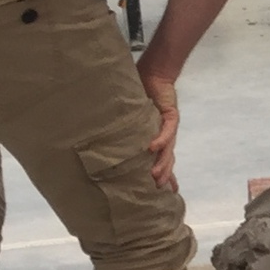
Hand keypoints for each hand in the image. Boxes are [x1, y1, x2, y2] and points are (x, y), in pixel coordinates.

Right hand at [134, 61, 181, 191]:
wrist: (156, 74)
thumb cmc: (141, 96)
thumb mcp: (132, 119)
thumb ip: (122, 130)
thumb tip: (99, 141)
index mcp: (156, 139)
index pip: (161, 161)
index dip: (163, 177)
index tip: (163, 195)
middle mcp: (164, 136)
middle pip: (166, 160)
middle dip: (163, 176)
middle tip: (157, 191)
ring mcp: (168, 127)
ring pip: (168, 150)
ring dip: (162, 163)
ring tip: (156, 176)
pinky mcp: (170, 116)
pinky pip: (167, 130)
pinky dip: (160, 139)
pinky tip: (153, 148)